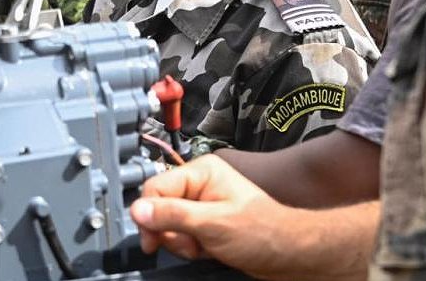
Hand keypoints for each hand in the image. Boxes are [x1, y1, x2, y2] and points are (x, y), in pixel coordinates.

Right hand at [130, 155, 298, 279]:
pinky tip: (205, 249)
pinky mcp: (205, 222)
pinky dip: (188, 246)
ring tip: (202, 246)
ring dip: (179, 242)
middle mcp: (200, 183)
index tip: (150, 238)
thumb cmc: (262, 232)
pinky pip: (181, 234)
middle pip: (159, 206)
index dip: (149, 214)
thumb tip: (138, 209)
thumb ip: (173, 216)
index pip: (156, 187)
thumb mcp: (212, 224)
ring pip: (168, 223)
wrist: (287, 253)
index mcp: (202, 171)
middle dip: (169, 231)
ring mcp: (202, 204)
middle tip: (189, 242)